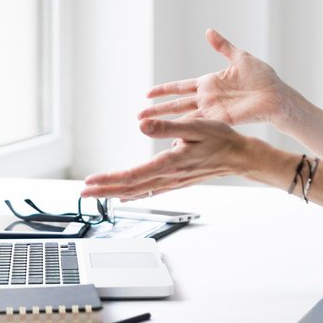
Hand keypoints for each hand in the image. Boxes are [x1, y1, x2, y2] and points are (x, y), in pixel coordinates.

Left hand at [81, 118, 262, 199]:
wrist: (240, 156)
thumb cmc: (221, 139)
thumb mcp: (195, 125)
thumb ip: (167, 127)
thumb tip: (142, 125)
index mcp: (169, 163)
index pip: (132, 175)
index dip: (109, 179)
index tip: (90, 181)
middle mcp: (168, 176)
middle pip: (129, 187)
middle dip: (103, 191)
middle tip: (82, 193)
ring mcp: (171, 181)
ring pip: (137, 191)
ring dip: (114, 193)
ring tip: (95, 195)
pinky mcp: (176, 181)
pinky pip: (149, 191)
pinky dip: (133, 194)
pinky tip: (124, 197)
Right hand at [140, 28, 289, 128]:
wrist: (277, 95)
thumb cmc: (263, 77)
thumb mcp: (240, 57)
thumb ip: (222, 47)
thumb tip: (208, 31)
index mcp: (209, 82)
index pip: (180, 87)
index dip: (163, 90)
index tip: (146, 94)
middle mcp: (208, 98)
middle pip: (176, 104)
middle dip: (157, 110)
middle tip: (138, 117)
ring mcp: (213, 111)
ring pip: (184, 117)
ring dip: (166, 122)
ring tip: (148, 128)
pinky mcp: (222, 121)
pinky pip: (201, 126)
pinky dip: (187, 132)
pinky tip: (173, 138)